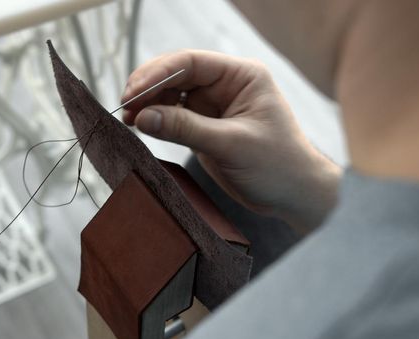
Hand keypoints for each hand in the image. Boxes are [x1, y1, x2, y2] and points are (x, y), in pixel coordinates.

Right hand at [122, 50, 340, 231]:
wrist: (293, 196)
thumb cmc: (277, 165)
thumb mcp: (231, 145)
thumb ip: (186, 128)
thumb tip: (144, 116)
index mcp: (241, 76)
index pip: (191, 62)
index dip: (157, 73)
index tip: (133, 92)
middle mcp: (226, 85)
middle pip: (176, 75)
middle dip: (149, 88)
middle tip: (125, 107)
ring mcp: (214, 106)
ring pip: (171, 95)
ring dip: (149, 104)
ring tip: (129, 120)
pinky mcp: (205, 126)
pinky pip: (174, 116)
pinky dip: (157, 120)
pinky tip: (141, 126)